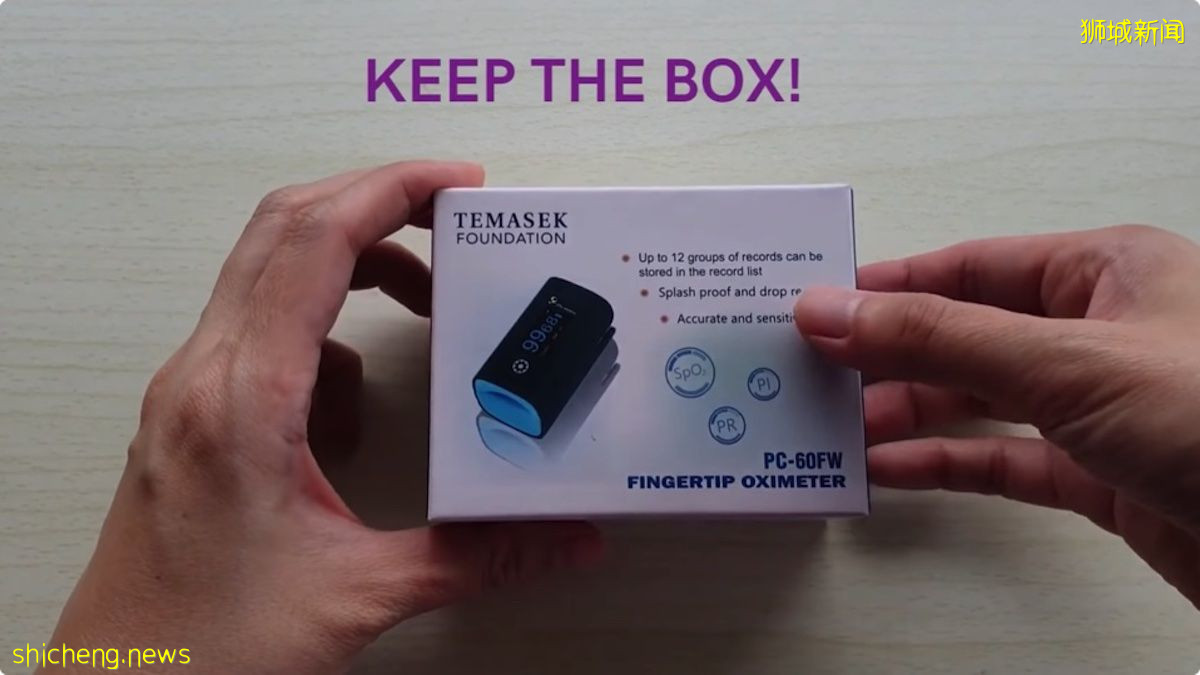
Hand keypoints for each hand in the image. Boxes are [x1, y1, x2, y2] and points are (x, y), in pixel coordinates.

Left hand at [46, 161, 603, 673]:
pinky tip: (356, 400)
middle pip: (285, 229)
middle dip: (376, 204)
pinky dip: (322, 334)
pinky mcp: (192, 416)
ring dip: (351, 266)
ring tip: (424, 300)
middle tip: (453, 215)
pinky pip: (260, 332)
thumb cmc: (204, 648)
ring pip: (269, 274)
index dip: (391, 190)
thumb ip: (475, 558)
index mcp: (244, 398)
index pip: (315, 242)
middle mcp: (204, 376)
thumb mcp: (360, 594)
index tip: (457, 182)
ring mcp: (189, 392)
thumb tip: (564, 536)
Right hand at [794, 225, 1199, 607]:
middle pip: (964, 334)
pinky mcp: (1100, 474)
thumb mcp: (1067, 363)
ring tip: (832, 427)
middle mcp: (1096, 332)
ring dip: (906, 414)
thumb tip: (834, 310)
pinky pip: (1002, 461)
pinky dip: (945, 466)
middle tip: (807, 374)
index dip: (886, 286)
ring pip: (978, 401)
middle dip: (886, 356)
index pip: (966, 267)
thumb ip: (940, 338)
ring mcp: (1097, 405)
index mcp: (1102, 271)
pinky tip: (891, 470)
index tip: (815, 306)